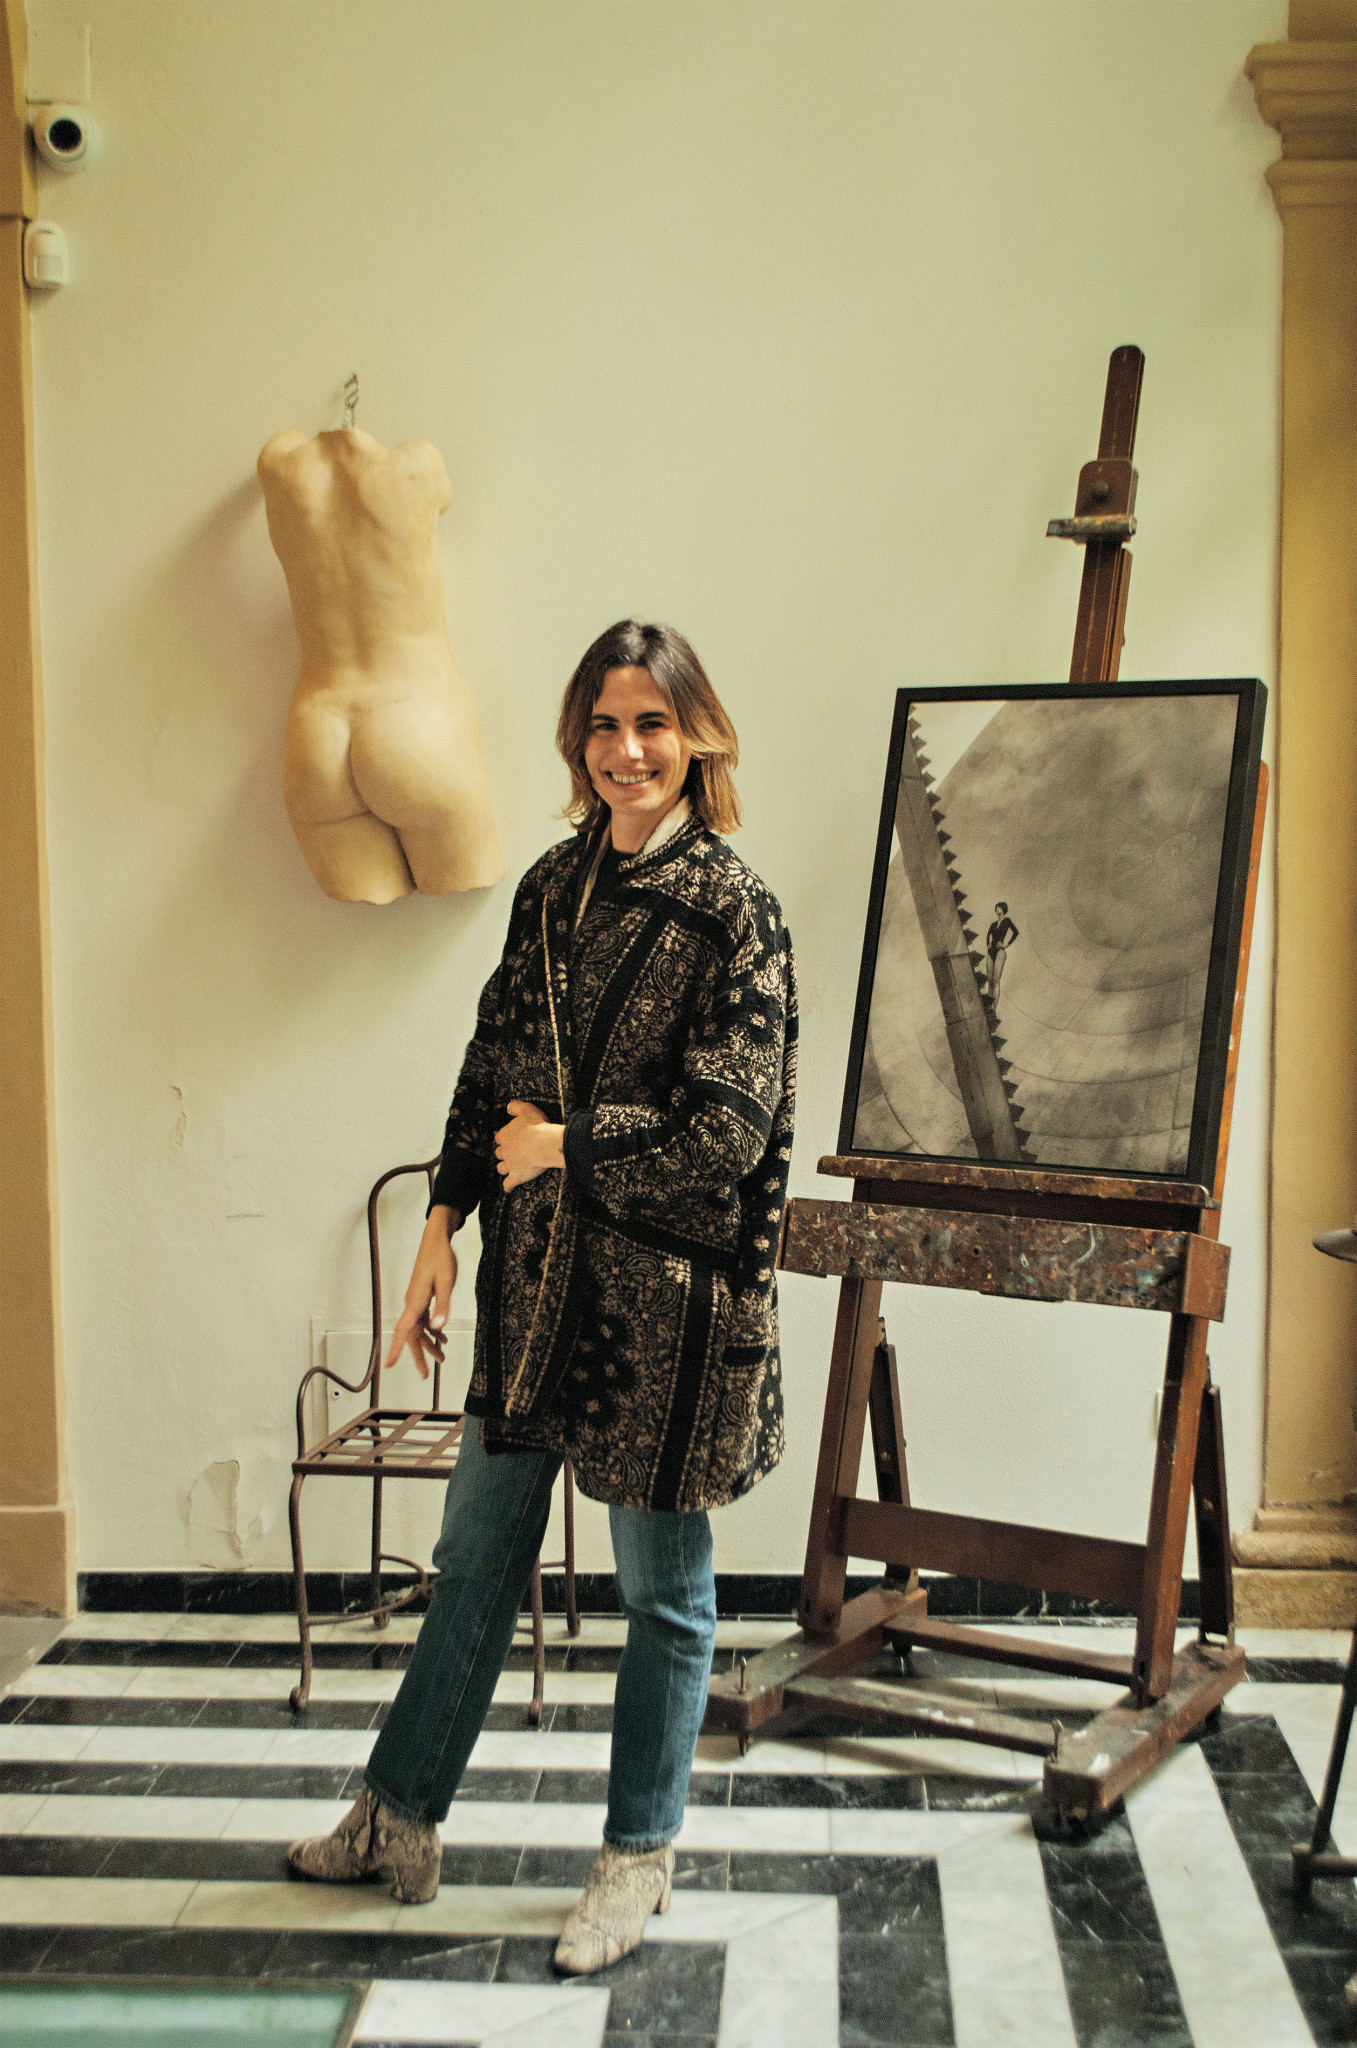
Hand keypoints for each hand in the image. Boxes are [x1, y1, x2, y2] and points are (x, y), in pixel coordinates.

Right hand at [385, 1205, 458, 1380]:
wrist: (436, 1240)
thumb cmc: (440, 1258)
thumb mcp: (447, 1281)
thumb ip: (444, 1305)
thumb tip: (438, 1327)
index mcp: (416, 1301)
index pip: (403, 1329)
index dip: (396, 1348)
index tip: (389, 1365)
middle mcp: (412, 1303)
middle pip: (411, 1335)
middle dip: (418, 1355)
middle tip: (424, 1375)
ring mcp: (416, 1300)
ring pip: (419, 1329)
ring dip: (429, 1344)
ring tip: (441, 1359)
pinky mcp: (422, 1297)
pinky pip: (424, 1319)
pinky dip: (433, 1330)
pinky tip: (442, 1338)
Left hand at [495, 1100, 565, 1191]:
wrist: (545, 1144)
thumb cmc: (537, 1126)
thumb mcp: (526, 1110)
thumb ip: (515, 1107)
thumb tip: (508, 1106)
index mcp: (505, 1135)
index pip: (500, 1137)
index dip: (505, 1138)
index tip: (512, 1138)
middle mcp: (505, 1150)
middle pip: (499, 1153)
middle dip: (504, 1153)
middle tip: (513, 1152)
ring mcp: (510, 1164)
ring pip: (501, 1168)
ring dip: (504, 1168)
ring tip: (510, 1168)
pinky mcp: (517, 1176)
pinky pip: (508, 1184)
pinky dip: (508, 1186)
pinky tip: (509, 1188)